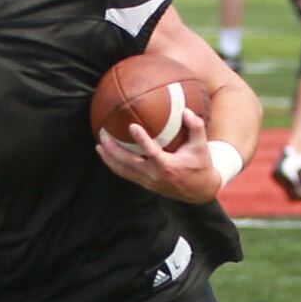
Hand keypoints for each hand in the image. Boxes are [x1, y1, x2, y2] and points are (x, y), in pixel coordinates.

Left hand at [96, 108, 219, 203]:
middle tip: (103, 133)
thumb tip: (186, 110)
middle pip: (128, 162)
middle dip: (113, 149)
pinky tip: (106, 155)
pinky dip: (114, 165)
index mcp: (168, 166)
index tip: (132, 126)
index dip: (141, 140)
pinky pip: (124, 174)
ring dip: (109, 158)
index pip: (151, 152)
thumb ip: (196, 128)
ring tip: (99, 144)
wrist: (198, 191)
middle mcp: (154, 175)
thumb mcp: (202, 147)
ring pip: (122, 170)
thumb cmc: (200, 165)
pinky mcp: (144, 184)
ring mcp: (147, 181)